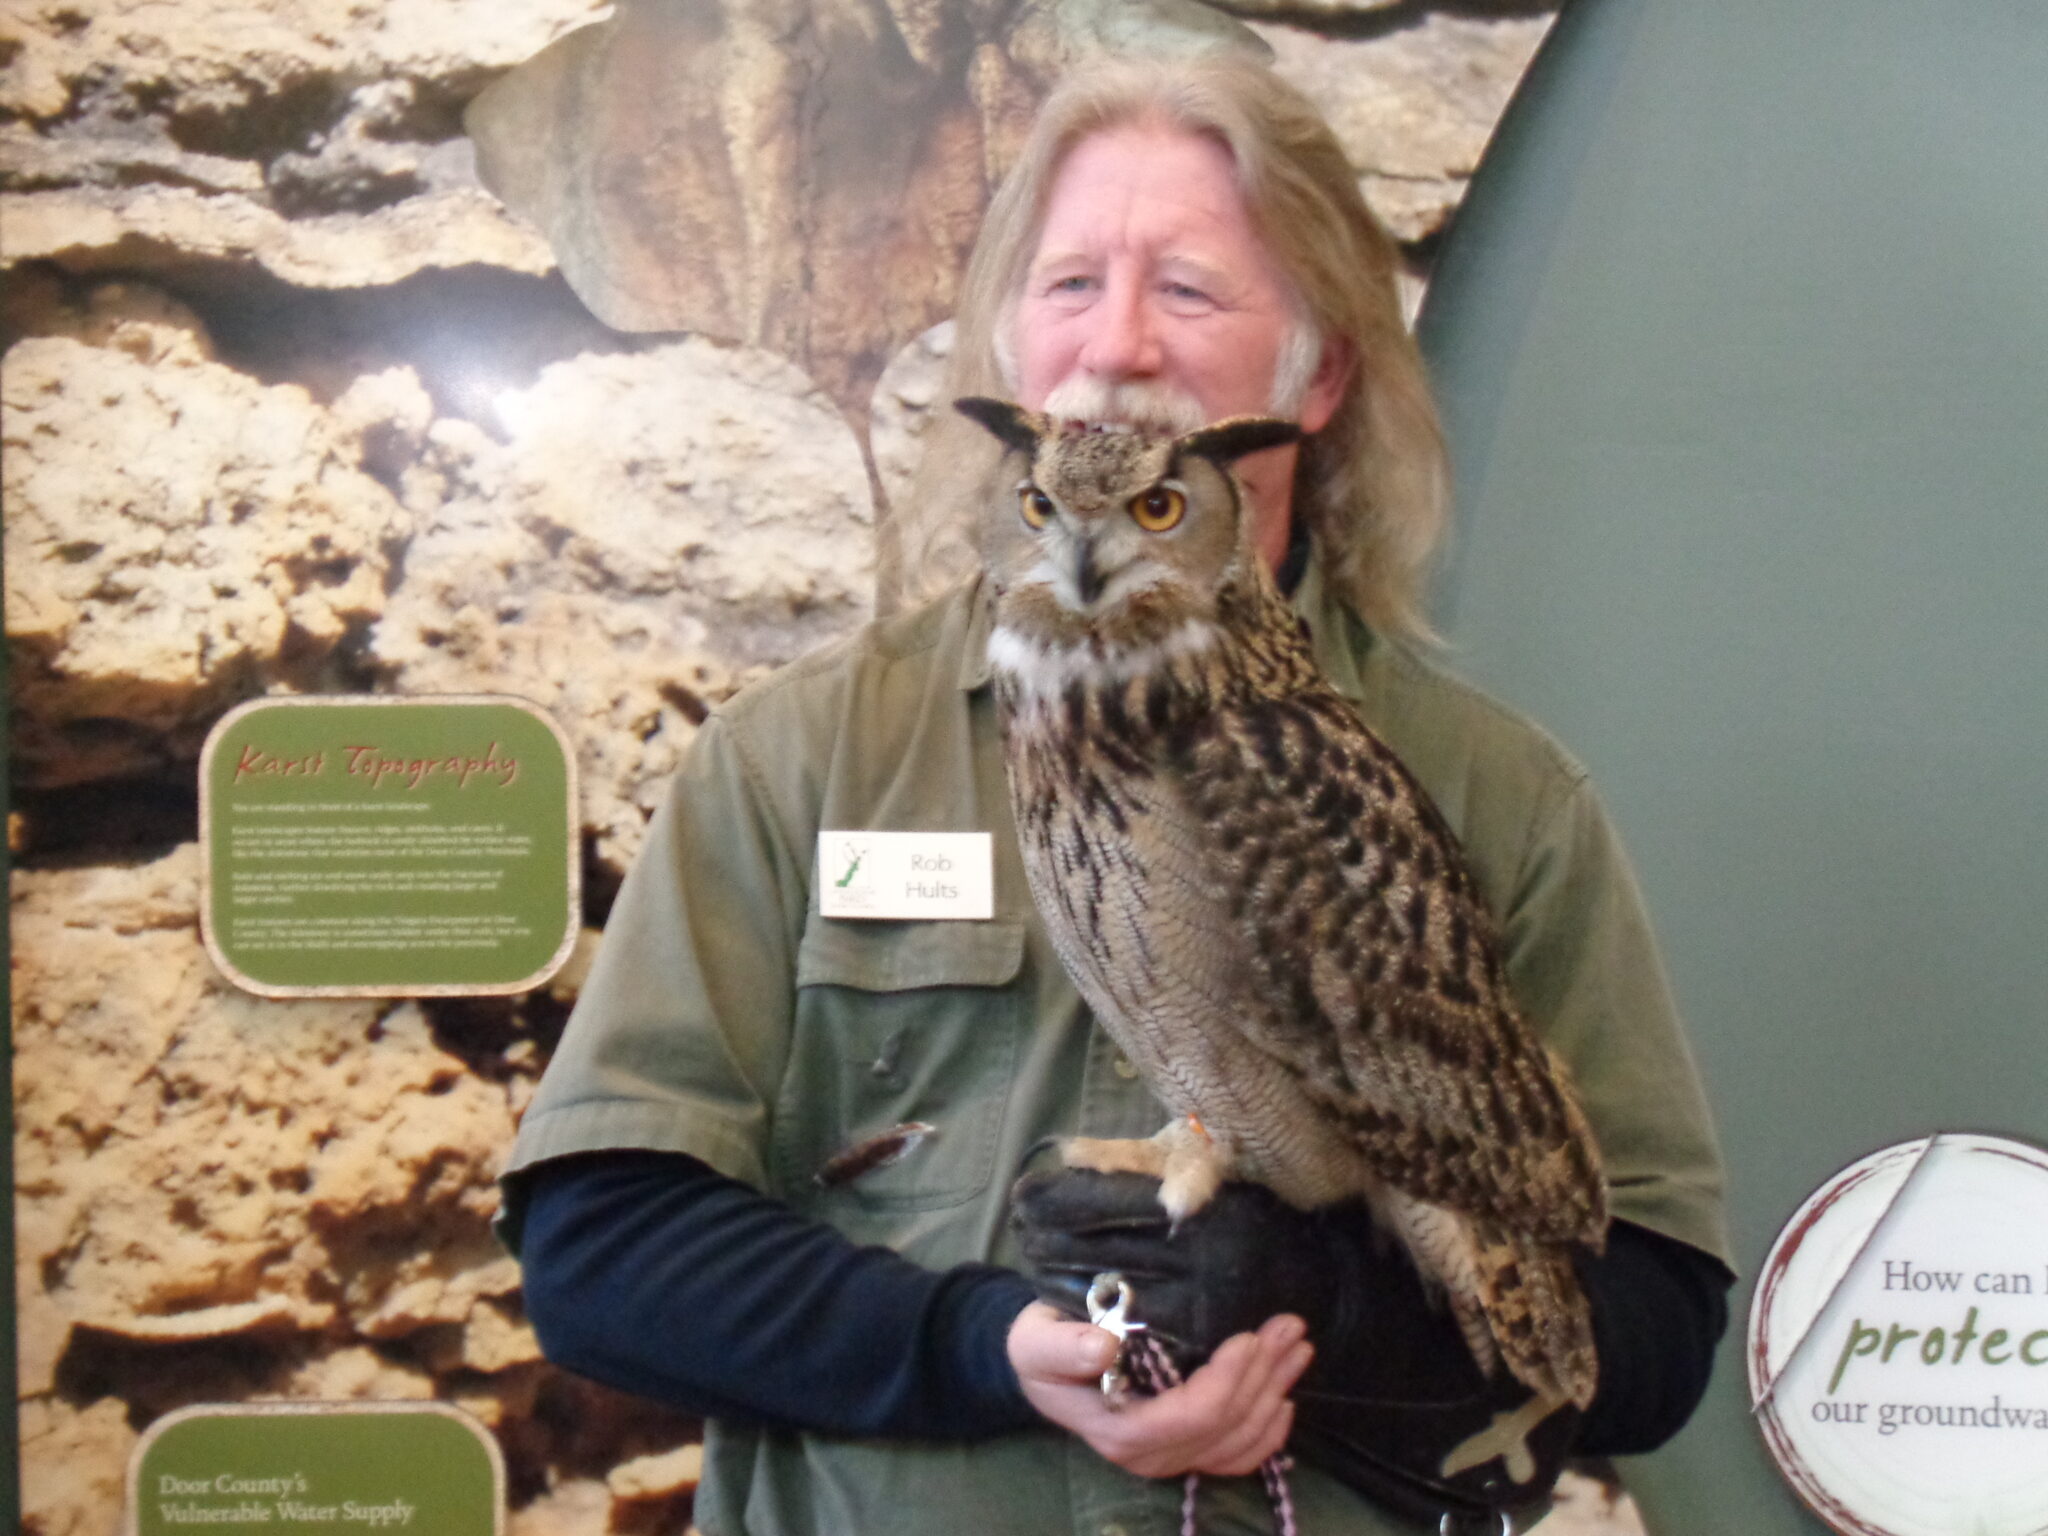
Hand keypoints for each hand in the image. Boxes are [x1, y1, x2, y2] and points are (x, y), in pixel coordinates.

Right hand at [1005, 1302, 1311, 1477]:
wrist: (1040, 1367)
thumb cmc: (1040, 1347)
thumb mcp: (1036, 1341)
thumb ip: (1063, 1346)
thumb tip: (1102, 1346)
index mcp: (1119, 1430)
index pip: (1191, 1416)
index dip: (1227, 1382)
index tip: (1249, 1338)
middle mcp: (1150, 1454)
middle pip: (1225, 1427)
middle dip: (1264, 1376)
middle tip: (1290, 1326)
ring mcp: (1169, 1458)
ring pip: (1239, 1441)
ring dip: (1275, 1393)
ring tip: (1298, 1347)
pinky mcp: (1183, 1451)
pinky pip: (1236, 1457)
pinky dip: (1268, 1433)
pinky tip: (1286, 1401)